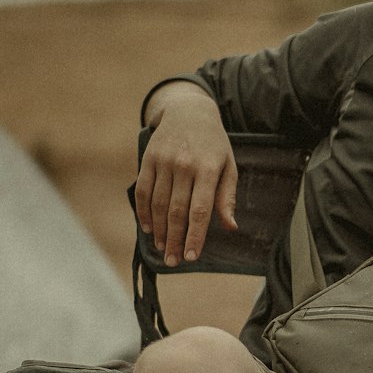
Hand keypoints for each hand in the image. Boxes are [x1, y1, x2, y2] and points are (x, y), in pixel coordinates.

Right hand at [134, 88, 237, 265]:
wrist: (189, 111)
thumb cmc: (214, 144)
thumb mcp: (229, 166)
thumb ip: (227, 196)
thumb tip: (230, 226)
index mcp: (208, 169)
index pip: (200, 210)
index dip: (195, 236)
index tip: (192, 257)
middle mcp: (184, 165)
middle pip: (177, 211)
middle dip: (175, 240)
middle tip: (174, 262)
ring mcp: (164, 161)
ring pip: (158, 204)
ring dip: (159, 231)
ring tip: (163, 249)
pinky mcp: (148, 159)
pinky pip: (142, 191)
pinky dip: (143, 213)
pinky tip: (149, 229)